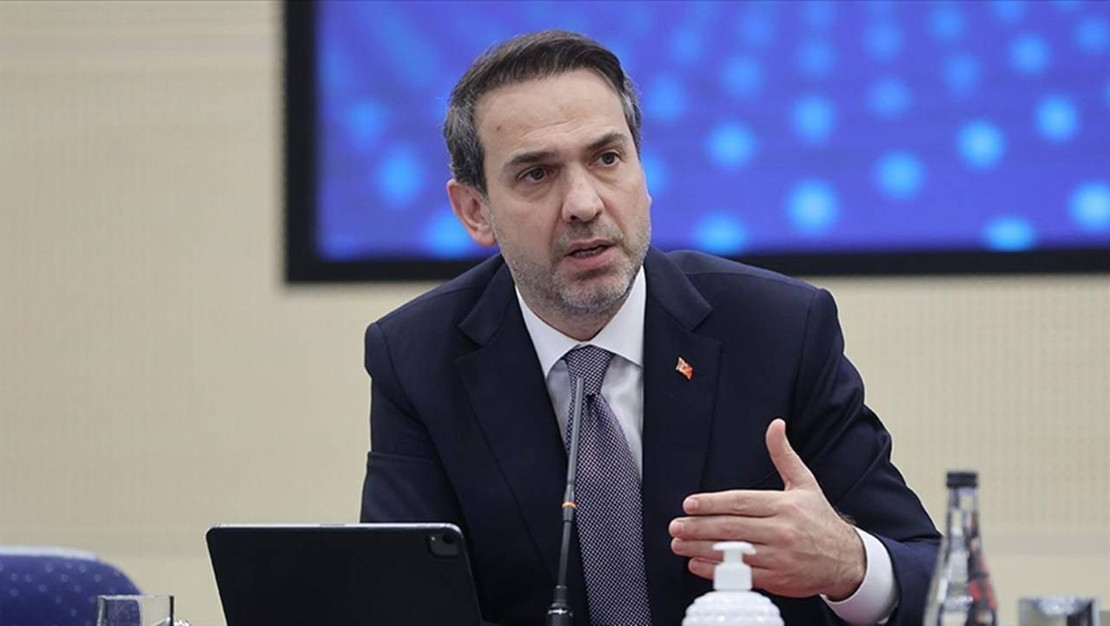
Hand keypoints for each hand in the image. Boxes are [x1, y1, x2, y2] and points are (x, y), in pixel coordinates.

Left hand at [668, 418, 864, 599]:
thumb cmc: (819, 519)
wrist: (846, 560)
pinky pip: (742, 575)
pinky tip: (697, 564)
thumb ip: (784, 456)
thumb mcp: (805, 483)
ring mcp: (779, 557)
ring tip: (679, 544)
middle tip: (675, 526)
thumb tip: (775, 425)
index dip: (713, 503)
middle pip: (732, 528)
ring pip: (733, 553)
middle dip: (699, 527)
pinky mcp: (778, 579)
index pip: (741, 503)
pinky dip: (717, 571)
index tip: (689, 504)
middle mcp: (782, 531)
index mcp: (785, 506)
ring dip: (701, 549)